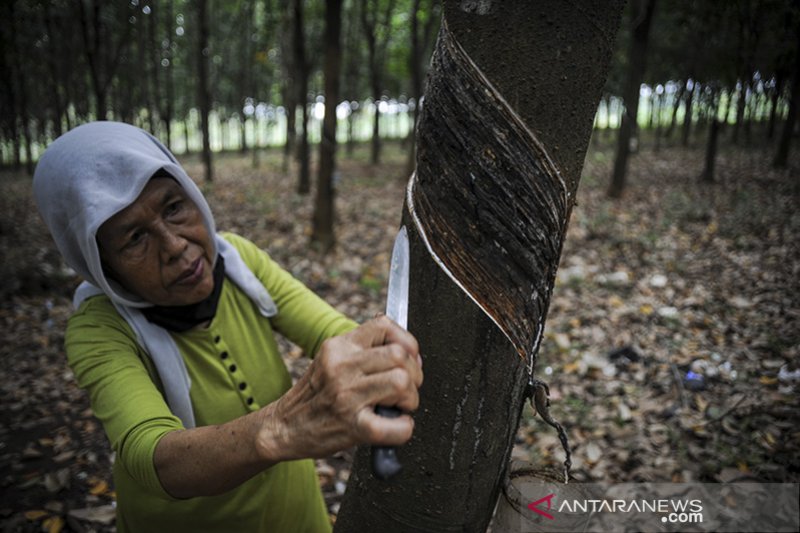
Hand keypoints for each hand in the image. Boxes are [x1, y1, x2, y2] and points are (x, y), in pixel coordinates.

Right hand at [257, 315, 422, 461]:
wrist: (283, 427)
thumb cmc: (314, 396)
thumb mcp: (331, 360)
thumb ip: (362, 351)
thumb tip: (408, 352)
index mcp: (339, 347)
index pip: (384, 325)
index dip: (407, 341)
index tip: (410, 358)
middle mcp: (341, 366)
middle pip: (400, 355)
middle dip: (414, 373)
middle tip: (407, 389)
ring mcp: (347, 396)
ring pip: (402, 381)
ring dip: (410, 398)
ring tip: (399, 406)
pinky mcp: (353, 427)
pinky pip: (396, 426)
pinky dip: (405, 428)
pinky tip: (396, 426)